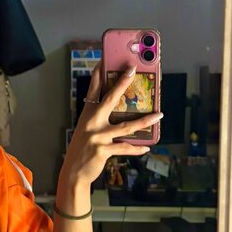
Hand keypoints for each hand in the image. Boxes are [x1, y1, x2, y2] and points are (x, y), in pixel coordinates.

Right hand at [60, 64, 162, 188]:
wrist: (73, 171)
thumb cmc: (82, 149)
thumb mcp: (87, 130)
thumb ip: (100, 119)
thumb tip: (121, 111)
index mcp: (87, 114)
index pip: (93, 89)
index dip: (98, 74)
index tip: (103, 59)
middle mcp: (92, 122)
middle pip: (110, 98)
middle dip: (122, 82)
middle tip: (132, 70)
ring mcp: (98, 136)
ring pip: (126, 126)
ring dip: (145, 120)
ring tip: (159, 115)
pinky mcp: (103, 150)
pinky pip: (125, 147)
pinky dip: (137, 148)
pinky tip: (146, 147)